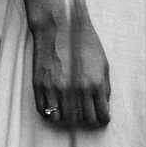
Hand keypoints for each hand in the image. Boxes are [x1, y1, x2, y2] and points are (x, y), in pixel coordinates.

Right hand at [29, 8, 110, 130]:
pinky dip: (51, 113)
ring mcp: (57, 89)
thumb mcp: (102, 62)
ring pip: (63, 120)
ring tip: (71, 112)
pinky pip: (45, 112)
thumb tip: (104, 105)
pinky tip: (56, 107)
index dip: (102, 118)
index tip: (101, 117)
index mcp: (94, 83)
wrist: (58, 26)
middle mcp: (76, 89)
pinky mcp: (41, 86)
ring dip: (68, 118)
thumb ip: (104, 86)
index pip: (101, 115)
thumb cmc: (82, 42)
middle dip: (87, 120)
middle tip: (87, 115)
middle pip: (83, 120)